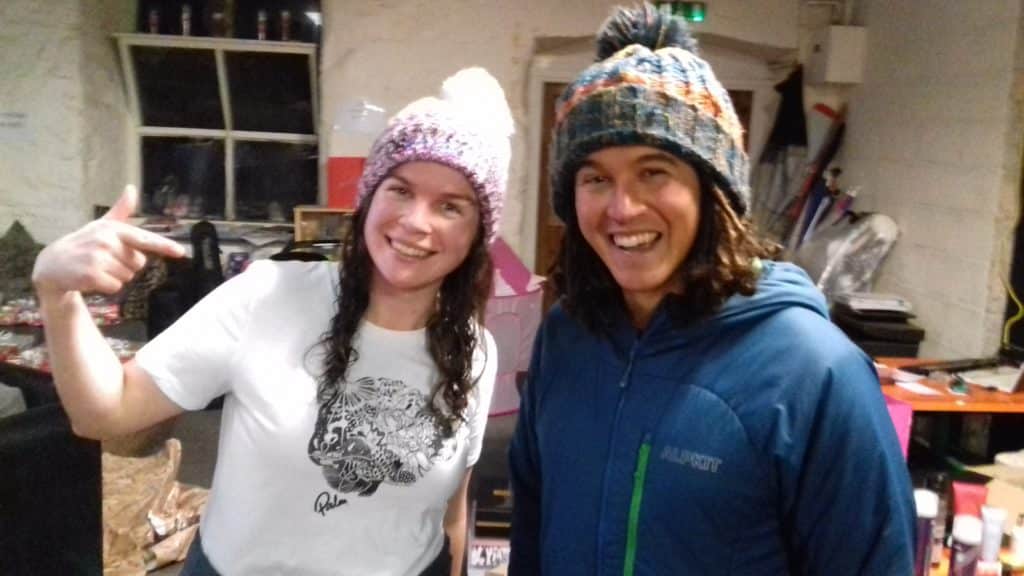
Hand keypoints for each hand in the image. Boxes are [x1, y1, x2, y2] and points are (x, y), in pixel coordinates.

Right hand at [32, 185, 185, 296]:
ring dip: (115, 277)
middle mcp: (107, 241)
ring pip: (128, 277)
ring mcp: (98, 257)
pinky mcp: (92, 274)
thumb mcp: (102, 225)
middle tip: (105, 260)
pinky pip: (116, 287)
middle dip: (126, 265)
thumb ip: (121, 210)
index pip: (145, 239)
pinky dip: (107, 287)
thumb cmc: (84, 243)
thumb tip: (131, 188)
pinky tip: (92, 278)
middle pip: (139, 263)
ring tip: (98, 267)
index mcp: (114, 229)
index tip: (181, 252)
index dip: (164, 246)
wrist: (53, 264)